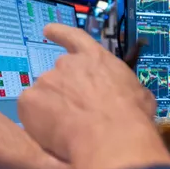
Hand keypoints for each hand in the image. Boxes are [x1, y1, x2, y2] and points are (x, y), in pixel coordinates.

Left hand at [18, 25, 169, 168]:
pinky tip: (52, 136)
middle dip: (63, 92)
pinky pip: (30, 112)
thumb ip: (125, 89)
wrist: (112, 138)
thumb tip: (126, 96)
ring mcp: (46, 81)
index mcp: (96, 59)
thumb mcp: (140, 96)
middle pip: (59, 75)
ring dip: (52, 110)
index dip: (60, 34)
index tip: (47, 30)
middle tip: (73, 114)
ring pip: (44, 96)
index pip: (74, 38)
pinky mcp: (29, 100)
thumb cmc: (132, 117)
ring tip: (66, 131)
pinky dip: (37, 123)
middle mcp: (67, 64)